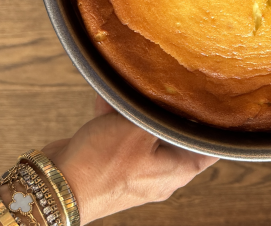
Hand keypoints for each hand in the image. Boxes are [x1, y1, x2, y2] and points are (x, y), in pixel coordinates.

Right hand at [42, 96, 216, 223]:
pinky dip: (115, 117)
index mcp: (178, 171)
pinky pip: (120, 135)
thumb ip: (159, 111)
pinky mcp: (113, 165)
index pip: (210, 146)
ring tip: (128, 91)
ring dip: (135, 110)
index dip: (214, 123)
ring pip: (144, 131)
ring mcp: (136, 170)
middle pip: (174, 134)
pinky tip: (107, 99)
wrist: (55, 185)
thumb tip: (169, 93)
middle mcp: (161, 174)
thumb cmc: (100, 165)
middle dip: (166, 107)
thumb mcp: (138, 128)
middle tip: (167, 85)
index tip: (215, 101)